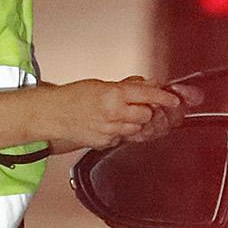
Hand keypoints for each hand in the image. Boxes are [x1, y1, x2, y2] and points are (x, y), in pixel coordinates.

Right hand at [39, 76, 187, 152]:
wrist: (53, 114)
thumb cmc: (74, 97)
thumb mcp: (103, 84)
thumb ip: (129, 86)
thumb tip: (150, 86)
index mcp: (113, 94)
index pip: (148, 96)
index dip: (165, 98)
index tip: (174, 99)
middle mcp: (113, 113)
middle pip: (147, 116)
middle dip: (147, 111)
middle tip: (140, 106)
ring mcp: (110, 131)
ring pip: (138, 130)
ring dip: (135, 123)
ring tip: (121, 115)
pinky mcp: (105, 143)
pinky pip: (124, 138)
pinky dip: (122, 132)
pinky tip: (110, 125)